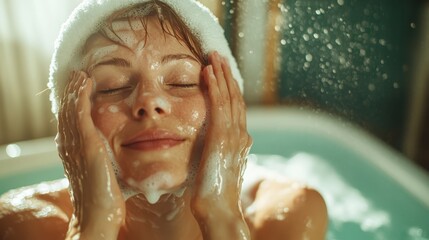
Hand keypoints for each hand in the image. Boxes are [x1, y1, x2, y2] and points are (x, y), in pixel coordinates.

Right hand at [56, 71, 124, 238]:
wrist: (98, 216)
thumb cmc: (104, 200)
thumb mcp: (101, 175)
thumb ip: (101, 162)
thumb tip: (109, 156)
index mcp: (73, 154)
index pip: (71, 124)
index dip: (73, 106)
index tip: (78, 92)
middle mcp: (70, 148)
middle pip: (67, 113)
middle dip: (71, 94)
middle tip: (76, 77)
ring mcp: (76, 146)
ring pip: (71, 110)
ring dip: (75, 90)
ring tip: (80, 75)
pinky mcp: (87, 145)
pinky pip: (80, 114)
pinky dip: (81, 96)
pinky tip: (86, 83)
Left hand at [191, 51, 251, 238]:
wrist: (218, 209)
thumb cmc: (213, 193)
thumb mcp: (218, 167)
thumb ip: (220, 152)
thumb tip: (216, 145)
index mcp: (240, 141)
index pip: (235, 108)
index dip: (229, 88)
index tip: (221, 73)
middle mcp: (241, 135)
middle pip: (235, 98)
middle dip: (226, 75)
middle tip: (218, 56)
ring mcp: (233, 135)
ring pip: (229, 97)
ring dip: (221, 75)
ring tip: (213, 57)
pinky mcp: (222, 137)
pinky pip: (218, 105)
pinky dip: (214, 87)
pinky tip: (208, 72)